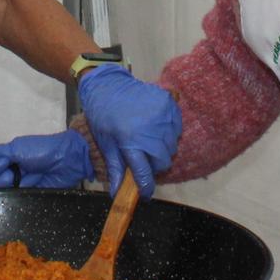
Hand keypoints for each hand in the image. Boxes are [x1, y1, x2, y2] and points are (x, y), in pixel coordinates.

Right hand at [0, 132, 92, 187]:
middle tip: (15, 169)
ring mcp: (15, 186)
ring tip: (25, 177)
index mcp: (2, 159)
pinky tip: (26, 187)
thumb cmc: (42, 150)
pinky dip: (15, 195)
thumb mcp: (16, 148)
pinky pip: (11, 201)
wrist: (67, 161)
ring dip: (8, 184)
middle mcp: (5, 172)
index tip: (4, 161)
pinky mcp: (25, 196)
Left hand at [75, 64, 181, 195]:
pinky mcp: (169, 104)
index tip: (145, 193)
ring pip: (172, 146)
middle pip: (163, 161)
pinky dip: (169, 132)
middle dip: (154, 165)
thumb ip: (115, 168)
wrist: (109, 85)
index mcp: (130, 142)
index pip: (145, 173)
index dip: (146, 187)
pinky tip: (156, 128)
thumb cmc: (103, 116)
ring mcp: (162, 116)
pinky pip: (177, 128)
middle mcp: (150, 131)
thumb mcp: (106, 143)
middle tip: (144, 158)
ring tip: (149, 140)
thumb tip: (116, 194)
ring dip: (162, 148)